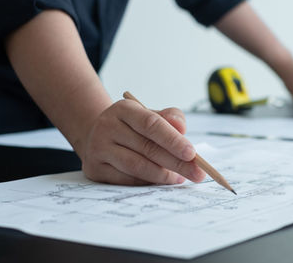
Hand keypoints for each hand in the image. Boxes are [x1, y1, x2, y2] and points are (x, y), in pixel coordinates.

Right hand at [80, 100, 205, 184]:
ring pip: (136, 166)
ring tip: (180, 178)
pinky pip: (127, 180)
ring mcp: (98, 148)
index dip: (173, 140)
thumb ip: (171, 118)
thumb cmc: (134, 126)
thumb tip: (181, 128)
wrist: (99, 135)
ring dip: (163, 175)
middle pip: (147, 148)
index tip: (192, 154)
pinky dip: (147, 182)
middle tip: (197, 173)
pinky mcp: (95, 169)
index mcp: (124, 109)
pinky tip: (161, 181)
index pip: (151, 124)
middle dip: (176, 163)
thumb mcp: (152, 115)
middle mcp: (107, 126)